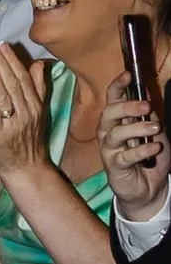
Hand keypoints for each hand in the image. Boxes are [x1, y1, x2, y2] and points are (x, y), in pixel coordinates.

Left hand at [0, 41, 50, 177]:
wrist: (28, 170)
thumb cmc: (30, 139)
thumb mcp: (40, 111)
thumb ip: (38, 87)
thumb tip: (38, 64)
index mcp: (36, 105)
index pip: (25, 78)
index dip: (13, 61)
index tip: (3, 45)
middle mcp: (27, 112)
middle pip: (14, 83)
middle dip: (3, 63)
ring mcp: (14, 124)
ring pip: (4, 96)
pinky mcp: (0, 135)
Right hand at [100, 72, 168, 215]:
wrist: (148, 188)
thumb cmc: (148, 156)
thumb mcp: (153, 131)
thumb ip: (147, 115)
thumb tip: (145, 92)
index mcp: (116, 120)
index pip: (111, 99)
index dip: (117, 86)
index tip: (127, 75)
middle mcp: (108, 132)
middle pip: (109, 114)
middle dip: (126, 107)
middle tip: (146, 106)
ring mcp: (109, 149)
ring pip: (116, 134)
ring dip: (137, 128)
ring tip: (155, 128)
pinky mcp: (114, 166)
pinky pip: (126, 156)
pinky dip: (142, 150)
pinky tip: (154, 147)